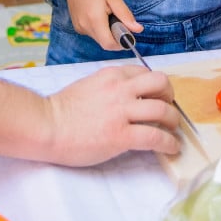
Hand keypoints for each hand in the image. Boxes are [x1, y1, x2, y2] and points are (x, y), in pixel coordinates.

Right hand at [46, 0, 140, 49]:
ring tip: (107, 12)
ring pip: (99, 38)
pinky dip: (100, 28)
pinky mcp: (77, 26)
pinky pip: (93, 33)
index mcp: (94, 19)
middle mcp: (84, 27)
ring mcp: (79, 27)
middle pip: (105, 43)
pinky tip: (99, 13)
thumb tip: (138, 30)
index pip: (109, 44)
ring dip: (108, 31)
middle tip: (119, 18)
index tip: (129, 34)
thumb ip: (125, 15)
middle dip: (116, 36)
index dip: (121, 43)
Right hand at [46, 65, 180, 164]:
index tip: (159, 96)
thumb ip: (110, 87)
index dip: (156, 85)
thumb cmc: (62, 110)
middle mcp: (120, 88)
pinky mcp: (121, 135)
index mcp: (112, 75)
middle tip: (169, 109)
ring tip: (172, 131)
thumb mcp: (90, 85)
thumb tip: (128, 98)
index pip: (145, 73)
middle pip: (161, 83)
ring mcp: (121, 111)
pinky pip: (155, 137)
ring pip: (163, 110)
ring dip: (173, 121)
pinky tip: (171, 147)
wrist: (46, 126)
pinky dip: (169, 142)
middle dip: (170, 96)